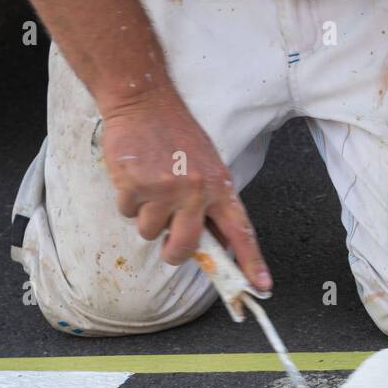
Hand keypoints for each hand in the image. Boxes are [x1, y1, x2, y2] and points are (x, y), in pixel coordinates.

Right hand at [100, 88, 271, 290]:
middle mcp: (195, 191)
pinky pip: (127, 213)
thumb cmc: (175, 134)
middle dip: (173, 253)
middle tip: (169, 243)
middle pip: (184, 248)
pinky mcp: (135, 187)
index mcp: (219, 186)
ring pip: (150, 233)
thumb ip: (211, 203)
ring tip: (149, 185)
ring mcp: (164, 190)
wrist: (143, 100)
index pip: (241, 231)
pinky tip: (134, 175)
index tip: (260, 287)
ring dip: (146, 217)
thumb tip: (215, 244)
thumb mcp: (207, 165)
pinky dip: (127, 200)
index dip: (250, 262)